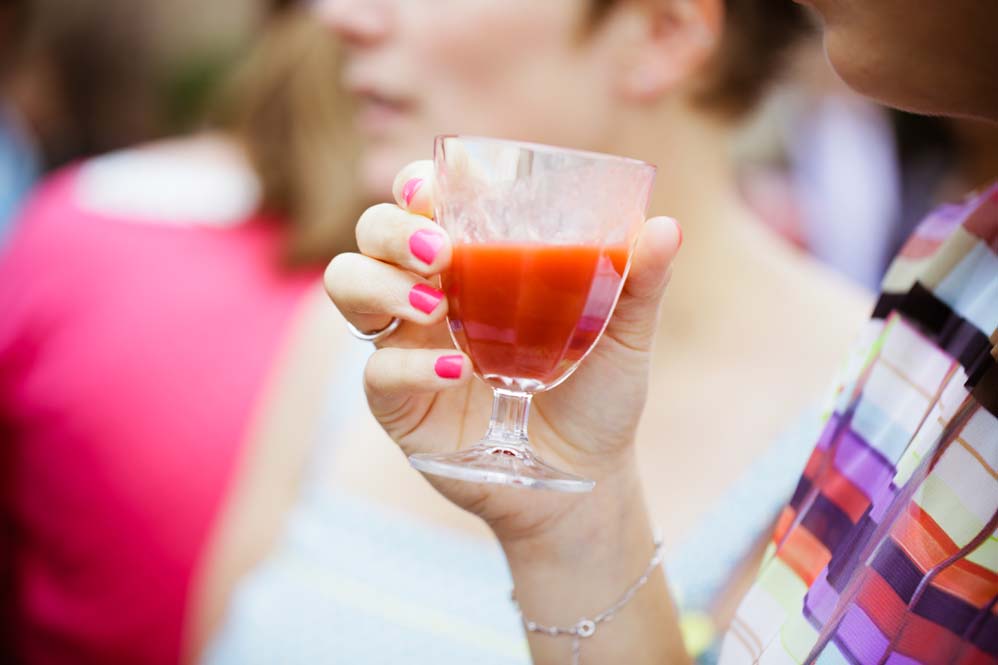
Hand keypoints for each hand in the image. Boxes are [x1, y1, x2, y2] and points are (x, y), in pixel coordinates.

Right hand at [324, 160, 681, 545]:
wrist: (584, 480)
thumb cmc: (596, 397)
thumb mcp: (624, 338)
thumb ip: (639, 283)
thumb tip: (666, 227)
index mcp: (472, 270)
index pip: (421, 209)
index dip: (413, 188)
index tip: (431, 187)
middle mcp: (428, 299)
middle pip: (370, 237)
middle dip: (391, 232)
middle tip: (441, 254)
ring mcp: (405, 350)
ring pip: (348, 288)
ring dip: (380, 285)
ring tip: (433, 307)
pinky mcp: (398, 406)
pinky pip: (376, 372)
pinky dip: (409, 367)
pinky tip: (457, 372)